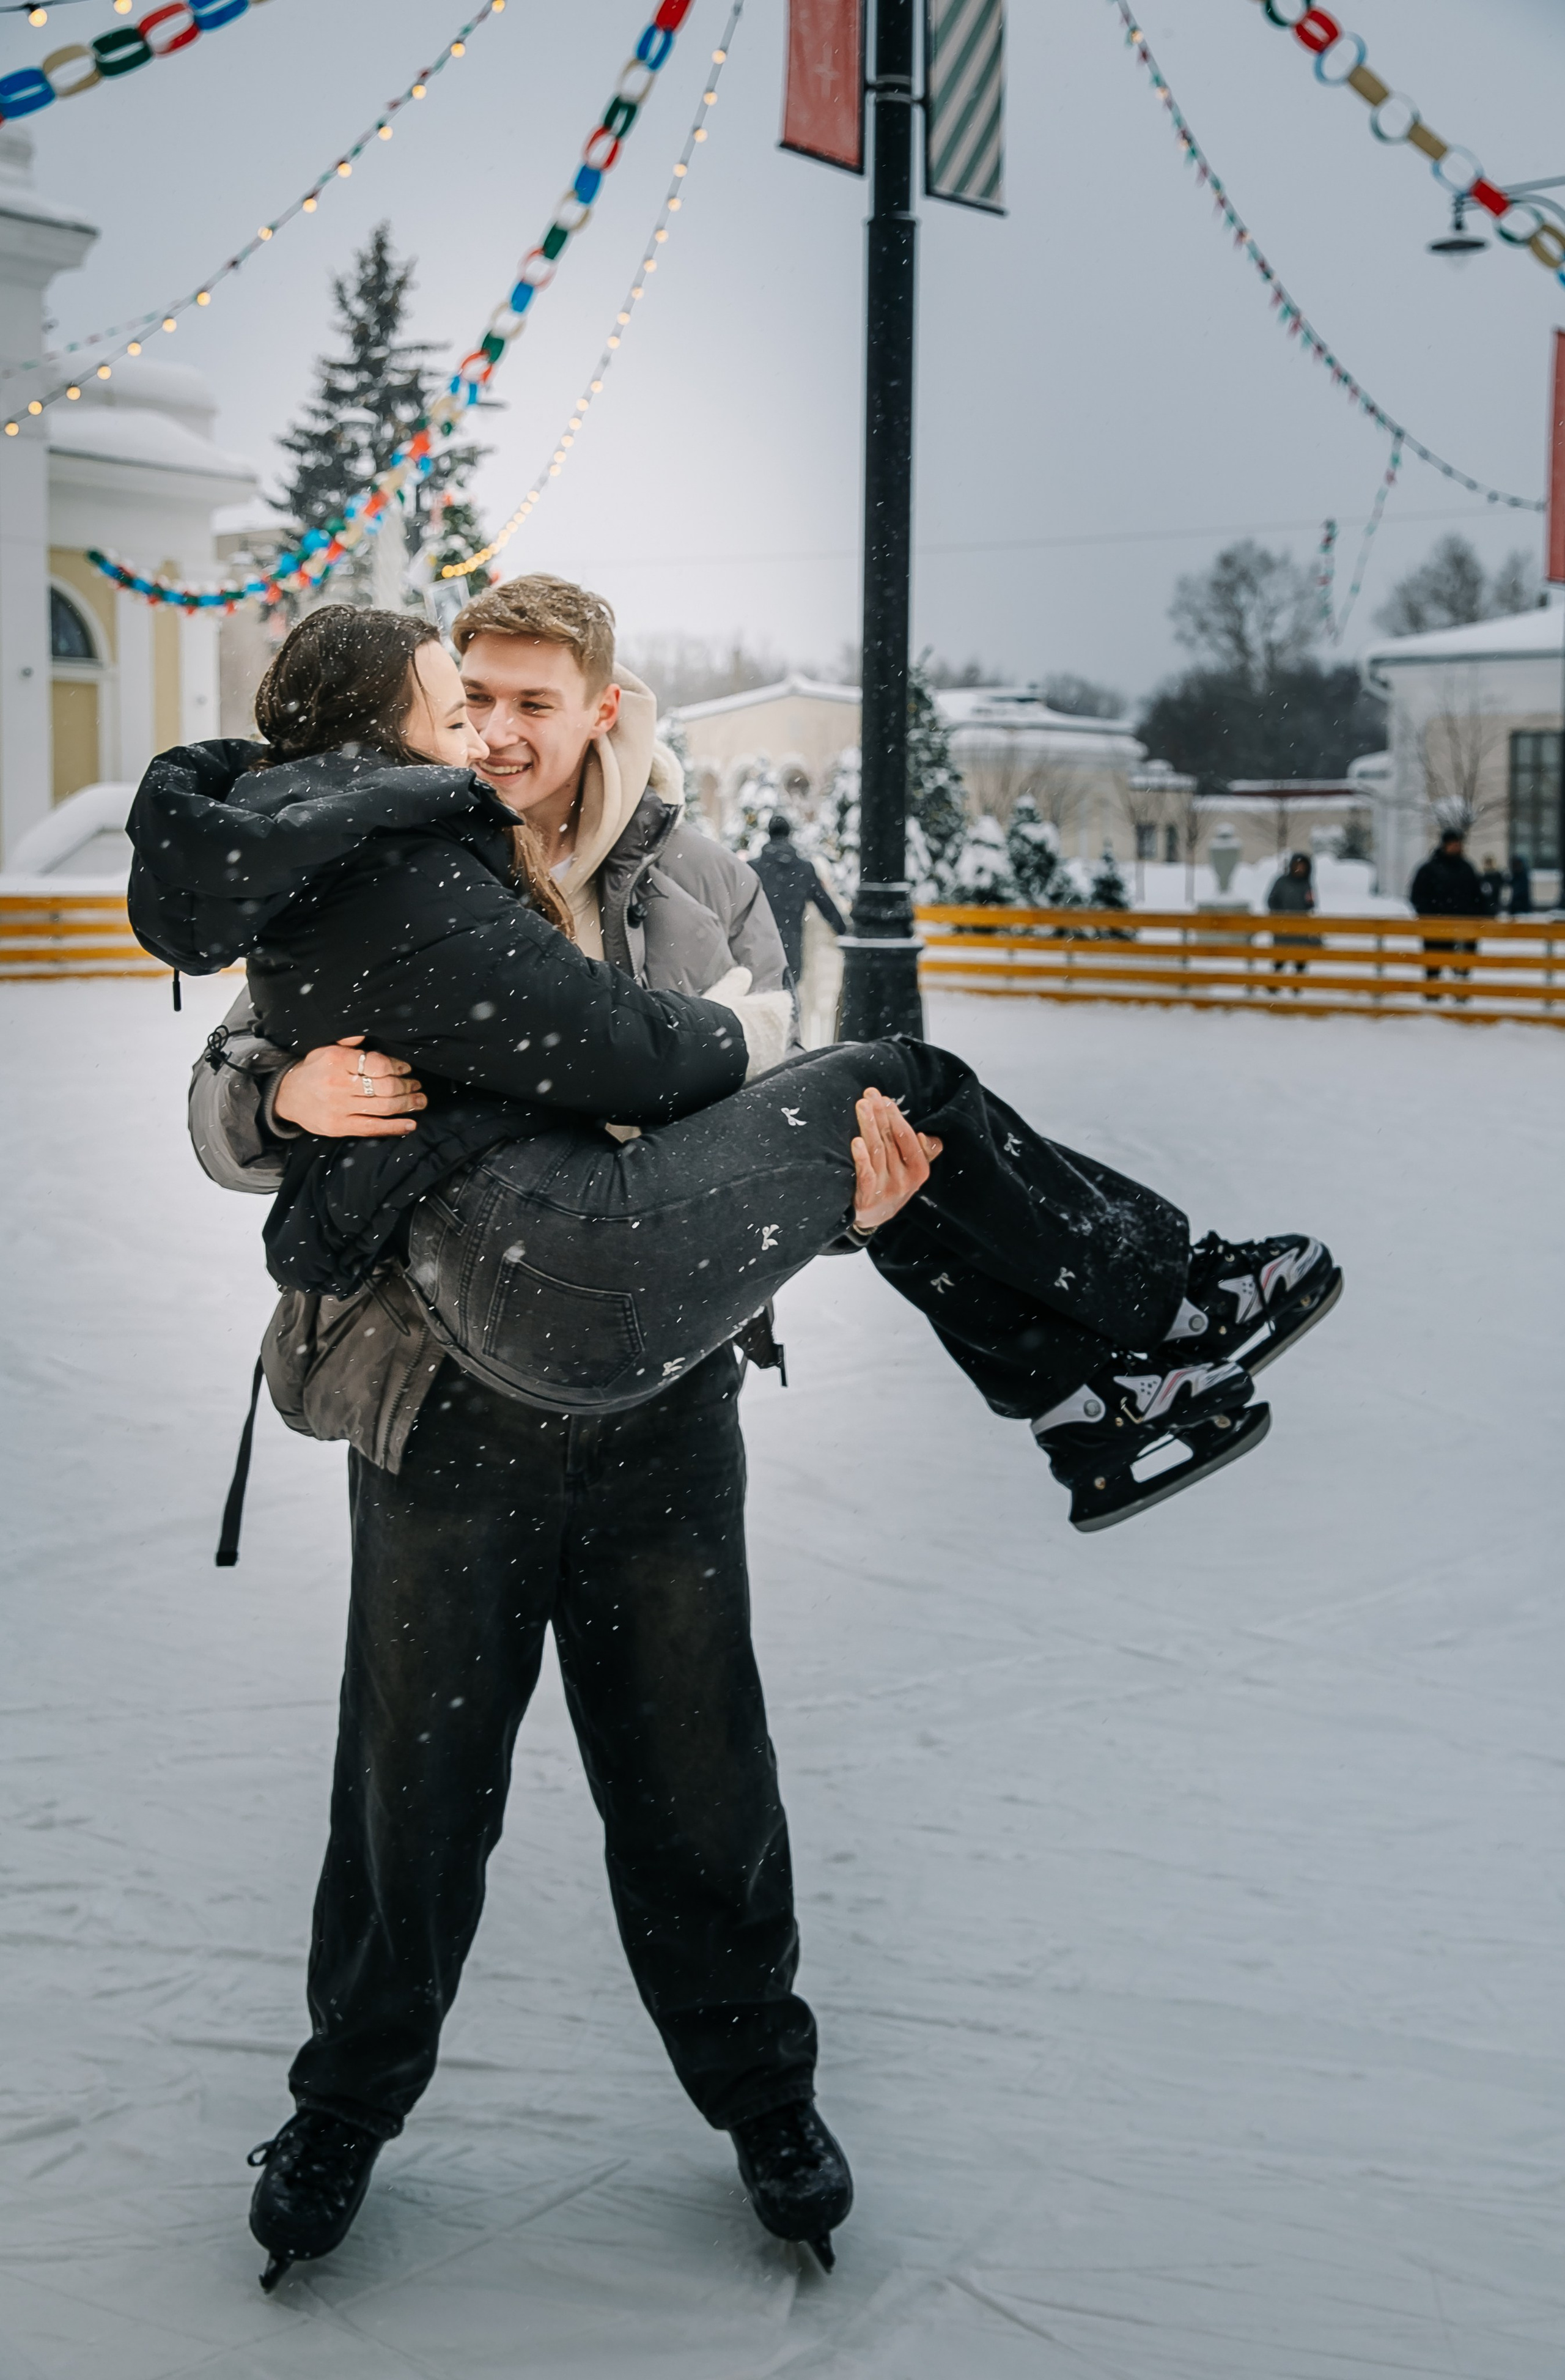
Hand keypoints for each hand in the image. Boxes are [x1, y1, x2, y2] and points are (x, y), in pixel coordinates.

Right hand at [272, 1035, 425, 1137]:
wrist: (286, 1097)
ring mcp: (339, 1108)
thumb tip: (366, 1034)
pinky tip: (410, 1124)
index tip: (406, 1068)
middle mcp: (339, 1084)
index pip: (377, 1064)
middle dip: (406, 1086)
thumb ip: (348, 1042)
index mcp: (337, 1060)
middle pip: (384, 1087)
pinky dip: (395, 1127)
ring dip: (407, 1104)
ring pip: (383, 1107)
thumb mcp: (325, 1049)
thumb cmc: (313, 1071)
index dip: (397, 1067)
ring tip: (420, 1101)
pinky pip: (373, 1128)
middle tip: (417, 1085)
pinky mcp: (339, 1127)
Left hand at [850, 1088, 941, 1231]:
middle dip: (880, 1115)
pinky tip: (856, 1141)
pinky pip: (865, 1174)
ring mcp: (886, 1189)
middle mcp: (905, 1180)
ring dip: (869, 1126)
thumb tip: (929, 1137)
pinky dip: (861, 1157)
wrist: (872, 1218)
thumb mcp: (912, 1172)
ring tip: (861, 1105)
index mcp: (919, 1171)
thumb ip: (922, 1153)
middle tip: (869, 1094)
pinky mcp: (867, 1198)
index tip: (884, 1098)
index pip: (907, 1138)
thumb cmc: (892, 1184)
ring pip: (877, 1151)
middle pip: (890, 1141)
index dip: (896, 1117)